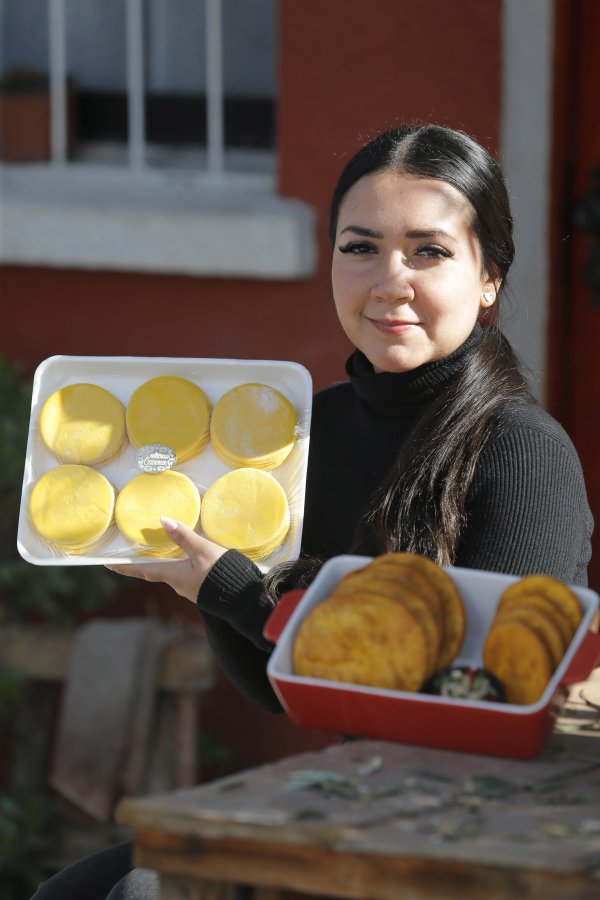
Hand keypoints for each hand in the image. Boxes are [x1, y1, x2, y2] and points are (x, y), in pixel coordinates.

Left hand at [106, 517, 226, 601]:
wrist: (241, 597)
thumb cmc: (220, 573)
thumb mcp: (202, 550)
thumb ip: (184, 536)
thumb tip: (163, 521)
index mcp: (173, 575)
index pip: (142, 570)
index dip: (124, 566)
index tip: (107, 564)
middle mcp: (177, 584)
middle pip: (157, 571)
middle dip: (146, 562)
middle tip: (136, 551)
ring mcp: (190, 588)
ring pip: (174, 573)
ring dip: (167, 563)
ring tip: (165, 549)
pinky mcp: (202, 589)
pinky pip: (187, 575)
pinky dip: (182, 565)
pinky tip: (191, 558)